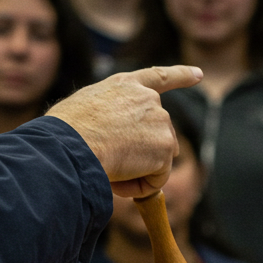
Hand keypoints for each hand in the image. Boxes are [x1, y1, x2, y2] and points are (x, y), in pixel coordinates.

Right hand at [46, 66, 202, 197]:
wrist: (72, 143)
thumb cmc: (64, 131)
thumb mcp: (84, 109)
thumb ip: (106, 115)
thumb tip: (109, 139)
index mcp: (125, 85)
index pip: (158, 77)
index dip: (180, 75)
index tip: (198, 75)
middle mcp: (148, 99)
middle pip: (158, 134)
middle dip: (141, 154)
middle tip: (111, 164)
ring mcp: (160, 122)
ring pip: (156, 160)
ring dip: (136, 172)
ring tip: (108, 169)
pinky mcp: (164, 148)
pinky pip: (155, 179)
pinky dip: (138, 187)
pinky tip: (117, 180)